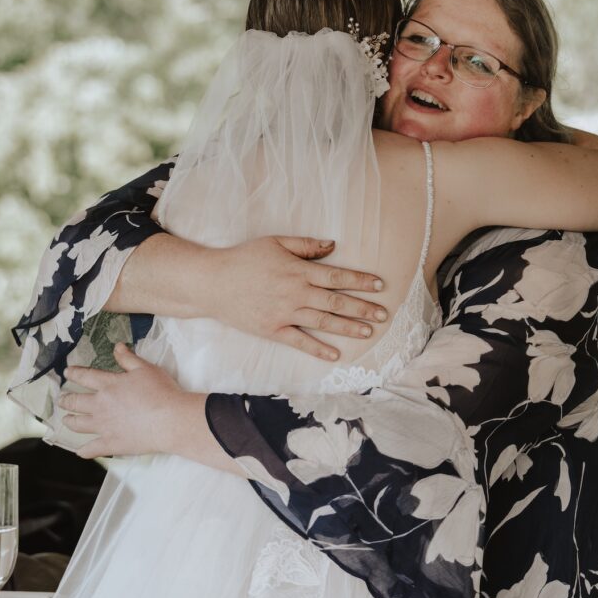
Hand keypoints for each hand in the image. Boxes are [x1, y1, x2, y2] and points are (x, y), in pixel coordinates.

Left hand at [61, 343, 186, 458]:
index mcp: (109, 385)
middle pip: (76, 402)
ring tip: (66, 420)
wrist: (169, 420)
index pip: (85, 376)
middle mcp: (101, 405)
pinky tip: (80, 451)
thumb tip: (117, 347)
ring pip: (78, 424)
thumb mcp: (145, 369)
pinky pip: (91, 449)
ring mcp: (104, 426)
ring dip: (70, 421)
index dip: (74, 373)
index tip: (67, 372)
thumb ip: (128, 358)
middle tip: (62, 400)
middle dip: (66, 400)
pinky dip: (84, 451)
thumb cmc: (161, 392)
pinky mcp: (111, 444)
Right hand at [205, 236, 387, 360]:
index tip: (379, 285)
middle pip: (336, 302)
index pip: (337, 277)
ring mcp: (285, 313)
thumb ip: (305, 245)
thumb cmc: (244, 258)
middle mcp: (296, 293)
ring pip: (323, 322)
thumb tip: (333, 246)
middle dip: (362, 308)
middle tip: (383, 314)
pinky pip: (299, 341)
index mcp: (299, 271)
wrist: (213, 282)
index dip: (360, 281)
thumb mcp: (275, 242)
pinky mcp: (272, 330)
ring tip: (368, 332)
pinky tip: (335, 354)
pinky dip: (318, 349)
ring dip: (348, 328)